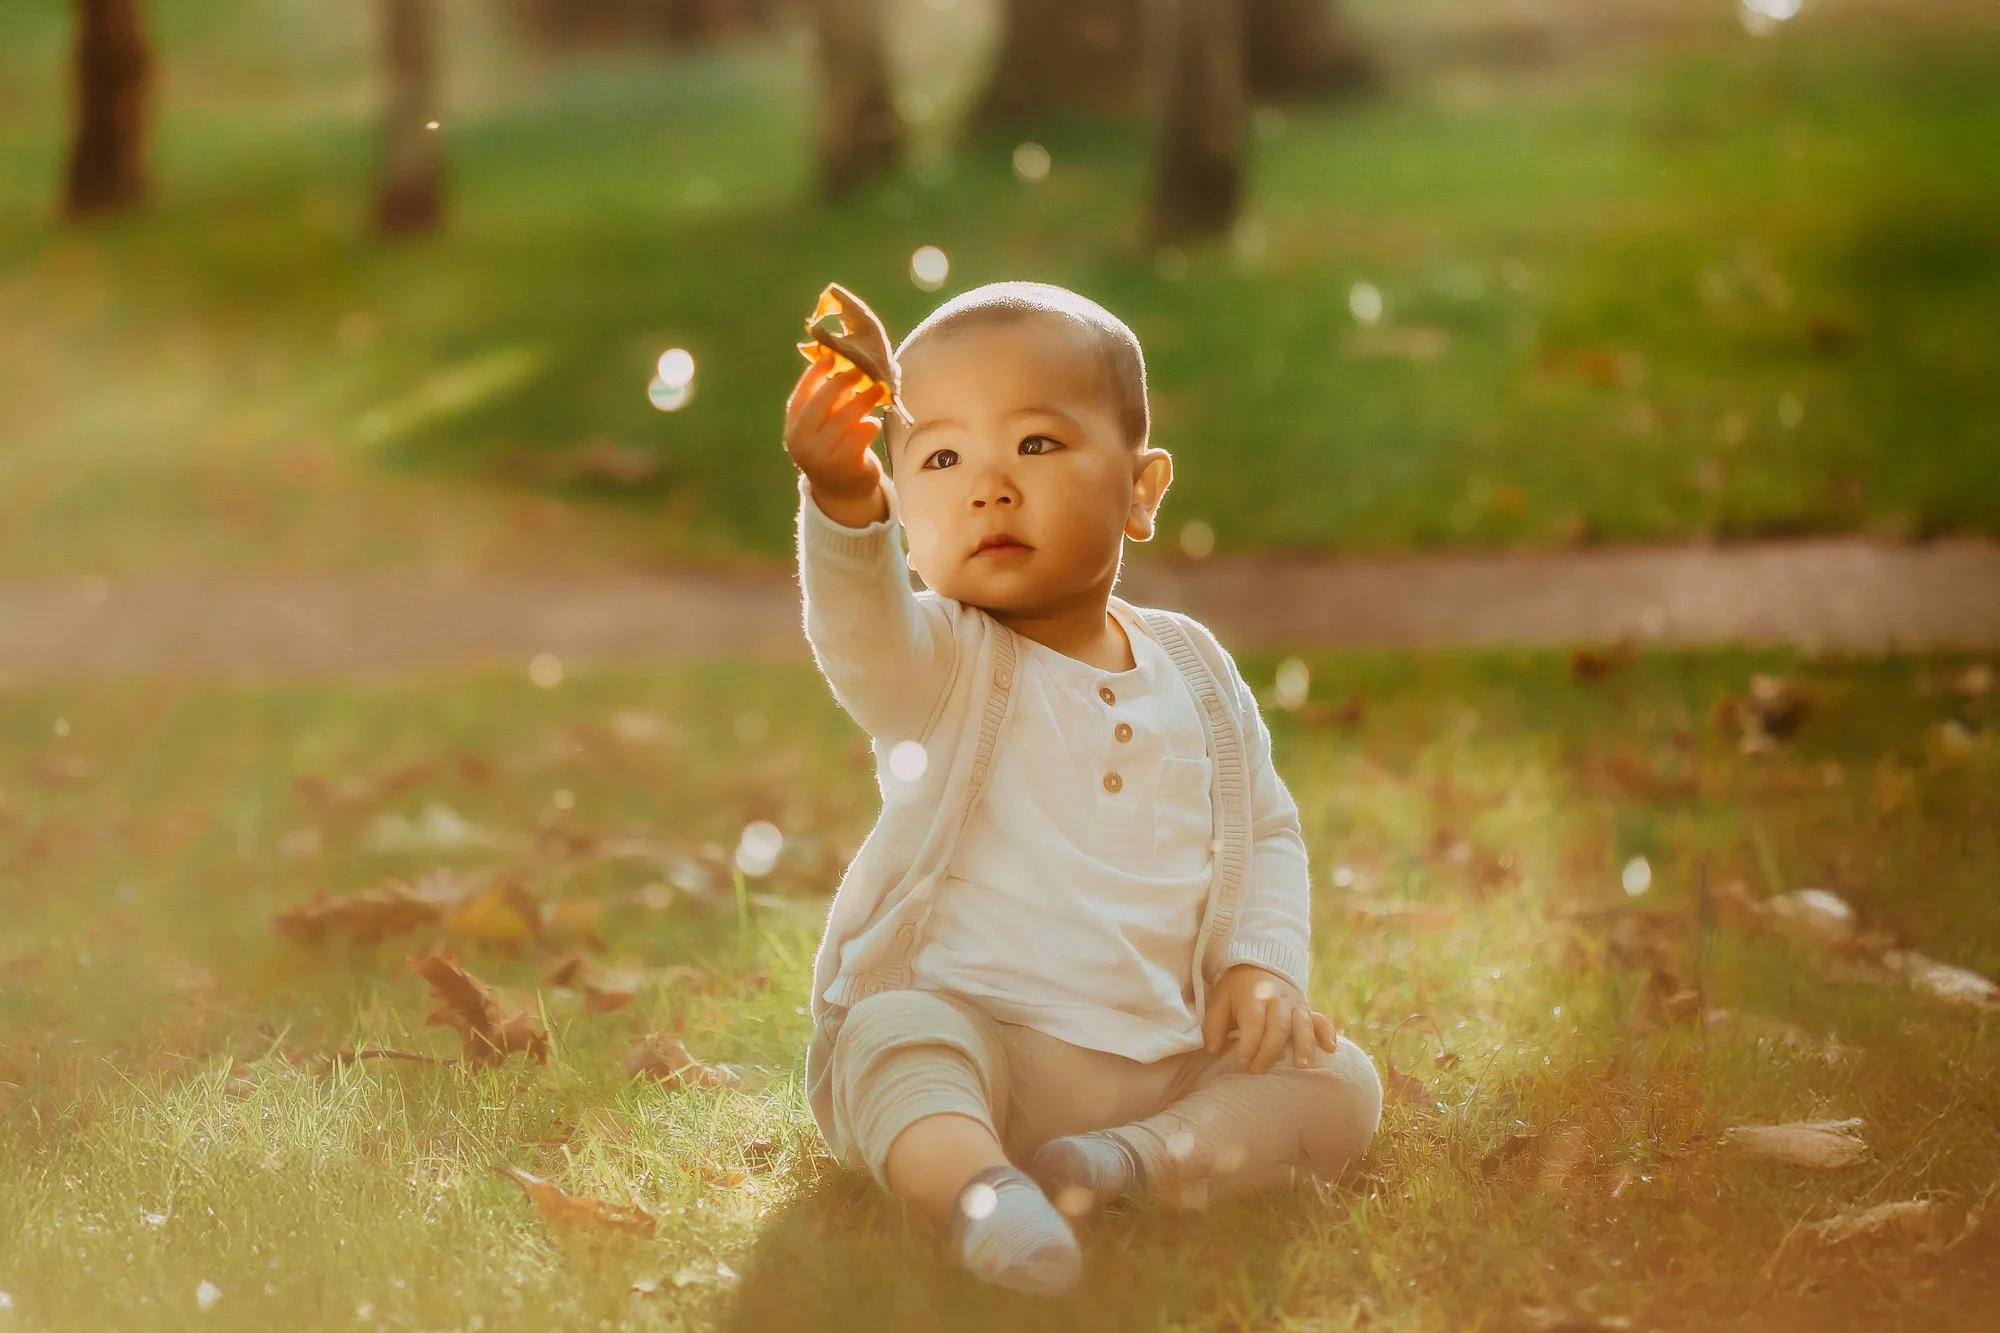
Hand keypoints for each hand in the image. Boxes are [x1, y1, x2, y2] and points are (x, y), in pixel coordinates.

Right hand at [785, 358, 890, 526]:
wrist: (843, 492)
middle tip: (861, 370)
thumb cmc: (834, 448)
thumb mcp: (823, 427)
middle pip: (822, 403)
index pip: (802, 395)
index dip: (816, 373)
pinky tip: (874, 424)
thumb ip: (829, 403)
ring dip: (865, 399)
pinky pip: (861, 435)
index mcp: (794, 428)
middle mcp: (803, 442)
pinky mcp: (845, 465)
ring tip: (879, 390)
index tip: (832, 356)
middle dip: (843, 382)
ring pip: (845, 418)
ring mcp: (822, 456)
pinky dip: (870, 424)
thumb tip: (844, 366)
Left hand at [1203, 965, 1339, 1073]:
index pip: (1254, 1022)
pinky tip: (1330, 1049)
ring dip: (1304, 1044)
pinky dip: (1328, 1033)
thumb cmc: (1236, 991)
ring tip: (1302, 1066)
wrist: (1258, 966)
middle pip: (1279, 1025)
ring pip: (1303, 1024)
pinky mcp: (1307, 1010)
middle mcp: (1278, 1000)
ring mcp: (1295, 1004)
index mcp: (1254, 996)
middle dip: (1269, 1050)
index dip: (1248, 1043)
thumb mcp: (1219, 1000)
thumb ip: (1214, 1025)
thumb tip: (1213, 1051)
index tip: (1242, 1062)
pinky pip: (1321, 1020)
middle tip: (1258, 1071)